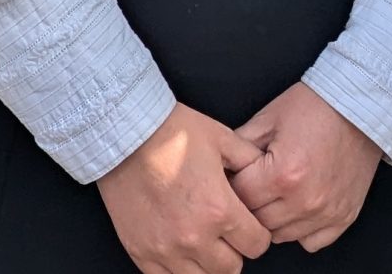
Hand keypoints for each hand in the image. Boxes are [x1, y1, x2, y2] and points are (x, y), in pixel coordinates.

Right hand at [97, 104, 275, 273]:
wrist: (124, 133)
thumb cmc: (172, 132)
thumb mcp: (223, 139)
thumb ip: (250, 162)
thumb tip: (266, 174)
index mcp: (219, 210)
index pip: (257, 245)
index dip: (257, 234)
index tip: (248, 225)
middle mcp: (194, 237)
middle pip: (232, 269)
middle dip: (234, 250)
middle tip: (225, 232)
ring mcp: (165, 249)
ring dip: (207, 264)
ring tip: (202, 241)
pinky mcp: (141, 252)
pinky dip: (178, 268)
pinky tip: (179, 249)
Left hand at [231, 82, 384, 251]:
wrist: (361, 106)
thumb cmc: (315, 107)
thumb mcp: (268, 118)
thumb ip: (239, 146)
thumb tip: (219, 168)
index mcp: (282, 175)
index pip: (239, 198)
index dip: (232, 184)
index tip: (236, 175)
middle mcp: (305, 201)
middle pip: (257, 222)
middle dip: (250, 204)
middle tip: (254, 184)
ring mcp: (326, 213)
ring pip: (281, 236)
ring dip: (273, 219)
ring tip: (276, 194)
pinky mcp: (344, 218)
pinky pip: (311, 242)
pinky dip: (300, 229)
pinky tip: (298, 206)